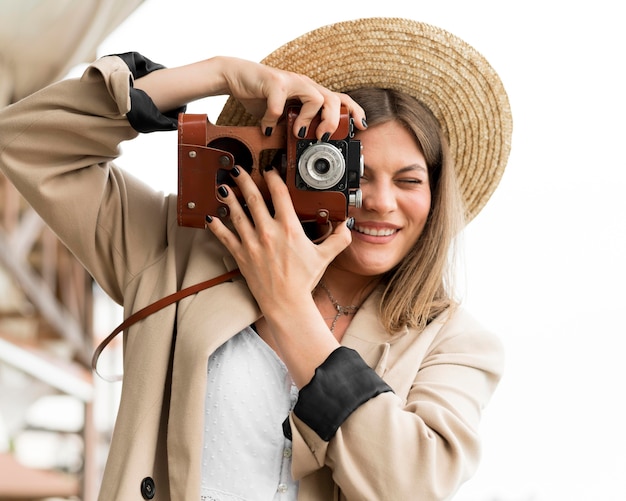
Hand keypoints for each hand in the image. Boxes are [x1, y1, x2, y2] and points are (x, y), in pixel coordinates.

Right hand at [134, 56, 366, 139]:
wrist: (234, 76)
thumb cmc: (260, 96)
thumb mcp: (283, 116)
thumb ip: (295, 127)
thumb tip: (304, 150)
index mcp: (310, 92)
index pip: (341, 98)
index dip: (354, 111)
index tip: (360, 127)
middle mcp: (304, 85)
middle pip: (333, 99)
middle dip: (333, 122)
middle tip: (323, 137)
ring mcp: (290, 81)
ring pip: (315, 98)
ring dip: (309, 119)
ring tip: (298, 132)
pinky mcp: (272, 81)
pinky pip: (279, 104)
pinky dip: (274, 119)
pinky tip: (267, 127)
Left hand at [204, 163, 351, 316]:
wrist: (286, 303)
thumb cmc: (304, 280)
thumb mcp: (325, 257)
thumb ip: (339, 239)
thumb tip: (346, 226)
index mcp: (289, 228)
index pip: (279, 194)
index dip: (273, 178)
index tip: (269, 170)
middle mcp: (268, 232)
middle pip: (253, 199)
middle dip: (244, 181)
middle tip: (237, 169)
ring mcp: (252, 243)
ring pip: (236, 214)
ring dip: (229, 199)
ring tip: (223, 187)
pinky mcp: (241, 255)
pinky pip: (225, 237)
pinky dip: (217, 226)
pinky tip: (211, 217)